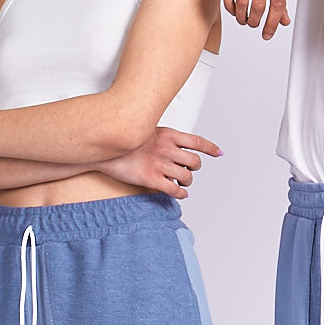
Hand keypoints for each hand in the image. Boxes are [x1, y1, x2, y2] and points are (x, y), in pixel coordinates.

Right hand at [96, 127, 220, 198]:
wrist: (104, 149)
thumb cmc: (126, 140)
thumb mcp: (148, 129)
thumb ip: (165, 137)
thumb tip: (179, 144)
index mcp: (168, 135)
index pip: (197, 141)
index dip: (210, 148)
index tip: (218, 153)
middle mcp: (167, 149)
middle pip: (195, 162)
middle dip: (194, 168)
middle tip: (188, 171)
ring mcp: (159, 165)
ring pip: (187, 178)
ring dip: (187, 182)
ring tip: (181, 182)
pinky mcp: (151, 180)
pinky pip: (175, 190)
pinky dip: (181, 194)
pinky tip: (179, 194)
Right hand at [221, 0, 289, 38]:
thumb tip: (284, 20)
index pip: (277, 4)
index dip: (273, 23)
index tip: (267, 34)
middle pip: (259, 6)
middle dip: (255, 22)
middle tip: (253, 24)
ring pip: (242, 2)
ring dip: (241, 17)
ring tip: (242, 19)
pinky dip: (229, 6)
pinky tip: (233, 9)